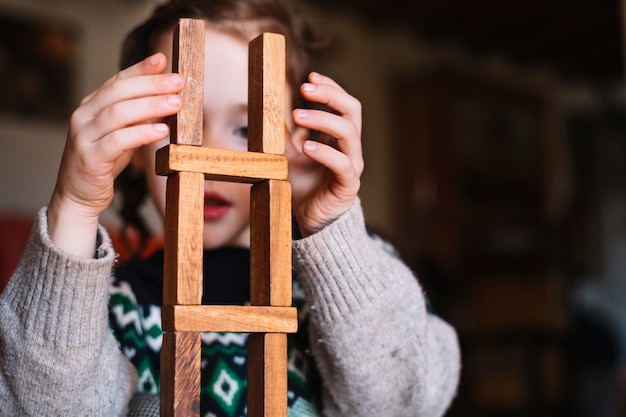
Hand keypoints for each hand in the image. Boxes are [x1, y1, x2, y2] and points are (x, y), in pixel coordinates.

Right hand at [47, 53, 183, 256]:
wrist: (78, 196)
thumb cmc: (104, 162)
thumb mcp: (122, 134)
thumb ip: (138, 117)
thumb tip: (168, 97)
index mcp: (91, 106)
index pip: (117, 81)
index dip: (140, 69)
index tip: (162, 60)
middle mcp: (83, 116)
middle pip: (119, 93)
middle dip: (151, 85)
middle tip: (178, 82)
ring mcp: (84, 137)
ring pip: (118, 113)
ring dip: (151, 106)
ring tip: (176, 103)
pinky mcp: (90, 158)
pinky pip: (118, 141)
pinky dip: (142, 133)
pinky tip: (161, 131)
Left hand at [288, 72, 362, 236]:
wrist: (308, 220)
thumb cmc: (301, 185)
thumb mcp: (287, 153)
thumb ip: (281, 133)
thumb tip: (263, 106)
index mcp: (339, 137)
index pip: (345, 104)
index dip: (331, 87)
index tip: (310, 76)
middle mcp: (350, 147)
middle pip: (352, 110)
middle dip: (329, 94)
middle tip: (305, 88)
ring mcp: (352, 165)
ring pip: (348, 133)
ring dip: (322, 119)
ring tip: (296, 115)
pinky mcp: (348, 185)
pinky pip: (343, 164)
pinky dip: (325, 152)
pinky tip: (306, 146)